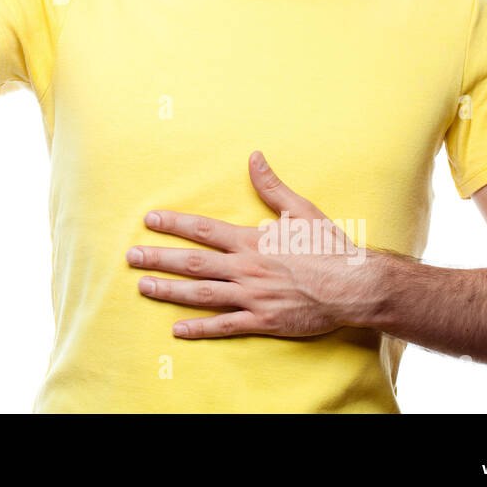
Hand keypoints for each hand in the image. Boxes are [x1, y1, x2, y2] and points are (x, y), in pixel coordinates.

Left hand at [126, 151, 369, 338]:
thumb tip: (254, 156)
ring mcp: (252, 297)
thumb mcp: (301, 210)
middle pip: (193, 262)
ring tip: (143, 286)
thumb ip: (272, 186)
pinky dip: (200, 329)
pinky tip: (177, 330)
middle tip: (130, 256)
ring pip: (202, 294)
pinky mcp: (263, 321)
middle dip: (159, 258)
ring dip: (169, 291)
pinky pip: (225, 326)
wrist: (355, 285)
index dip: (174, 224)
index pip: (203, 230)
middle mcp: (246, 268)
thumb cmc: (329, 247)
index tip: (149, 220)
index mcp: (252, 240)